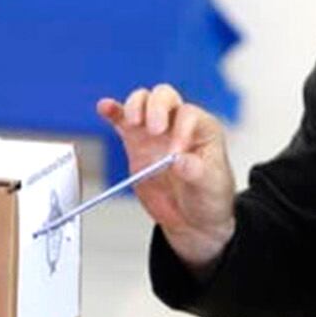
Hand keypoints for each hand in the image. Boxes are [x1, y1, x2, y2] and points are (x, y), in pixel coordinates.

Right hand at [97, 84, 237, 269]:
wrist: (192, 219)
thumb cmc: (208, 198)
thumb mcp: (211, 188)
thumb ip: (197, 172)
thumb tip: (180, 161)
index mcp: (203, 129)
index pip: (188, 115)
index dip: (180, 131)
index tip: (174, 156)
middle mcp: (178, 124)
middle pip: (164, 97)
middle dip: (156, 108)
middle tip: (153, 130)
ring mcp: (155, 132)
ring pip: (143, 102)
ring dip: (135, 106)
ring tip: (133, 121)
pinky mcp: (136, 143)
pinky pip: (122, 120)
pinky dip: (113, 112)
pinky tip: (105, 108)